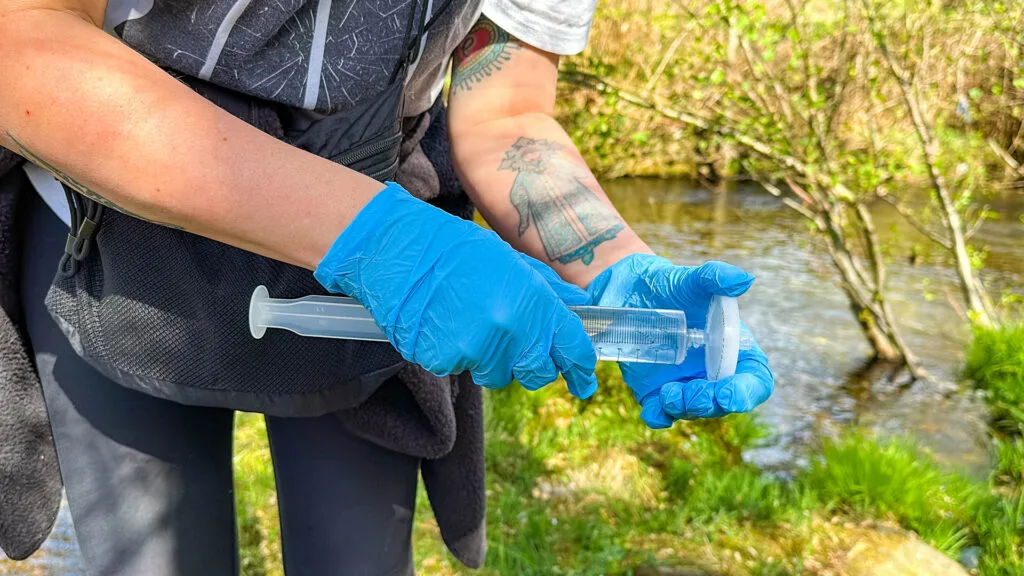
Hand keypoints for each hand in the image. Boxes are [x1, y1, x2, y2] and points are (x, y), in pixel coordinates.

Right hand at [314, 183, 598, 397]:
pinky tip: (447, 326)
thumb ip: (550, 291)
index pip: (571, 347)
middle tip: (516, 342)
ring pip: (498, 374)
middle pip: (537, 372)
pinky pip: (463, 369)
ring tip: (472, 322)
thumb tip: (581, 309)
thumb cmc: (460, 251)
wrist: (401, 251)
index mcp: (532, 301)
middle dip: (532, 364)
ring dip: (493, 358)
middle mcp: (508, 329)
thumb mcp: (514, 261)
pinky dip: (458, 355)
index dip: (581, 368)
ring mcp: (474, 348)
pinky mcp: (443, 360)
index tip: (584, 381)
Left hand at [587, 253, 773, 427]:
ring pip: (693, 411)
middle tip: (691, 392)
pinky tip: (652, 410)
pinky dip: (658, 416)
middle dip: (711, 403)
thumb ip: (715, 278)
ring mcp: (684, 384)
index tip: (731, 394)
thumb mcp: (690, 279)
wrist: (628, 291)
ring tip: (668, 392)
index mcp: (733, 349)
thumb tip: (744, 279)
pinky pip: (660, 414)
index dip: (748, 391)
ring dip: (685, 409)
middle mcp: (712, 373)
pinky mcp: (655, 391)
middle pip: (724, 403)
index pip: (755, 380)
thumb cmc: (669, 285)